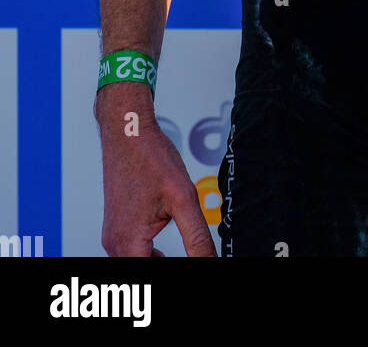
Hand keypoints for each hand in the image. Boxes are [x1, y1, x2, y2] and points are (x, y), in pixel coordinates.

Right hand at [98, 89, 217, 257]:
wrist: (128, 131)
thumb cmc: (150, 157)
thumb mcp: (183, 199)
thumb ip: (197, 238)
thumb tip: (210, 261)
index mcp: (128, 243)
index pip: (149, 280)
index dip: (174, 272)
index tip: (195, 261)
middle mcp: (114, 243)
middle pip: (143, 270)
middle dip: (165, 265)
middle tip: (193, 256)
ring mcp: (112, 234)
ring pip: (136, 262)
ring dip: (157, 262)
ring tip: (182, 252)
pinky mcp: (116, 225)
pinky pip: (131, 250)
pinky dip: (148, 252)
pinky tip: (163, 244)